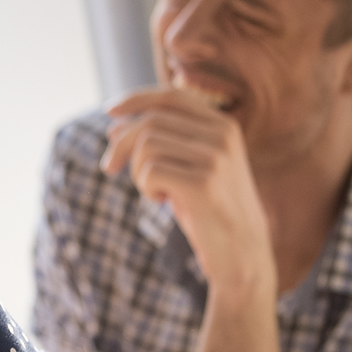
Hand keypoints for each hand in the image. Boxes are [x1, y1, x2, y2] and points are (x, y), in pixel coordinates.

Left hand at [102, 88, 273, 292]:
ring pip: (146, 146)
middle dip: (121, 145)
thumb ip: (161, 144)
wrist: (243, 254)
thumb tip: (114, 127)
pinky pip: (150, 172)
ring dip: (137, 172)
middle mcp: (223, 135)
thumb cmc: (210, 211)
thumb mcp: (187, 169)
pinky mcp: (204, 183)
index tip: (109, 112)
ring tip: (155, 191)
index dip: (136, 99)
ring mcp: (216, 158)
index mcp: (223, 126)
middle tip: (109, 168)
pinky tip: (164, 202)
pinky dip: (146, 188)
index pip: (171, 96)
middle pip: (151, 122)